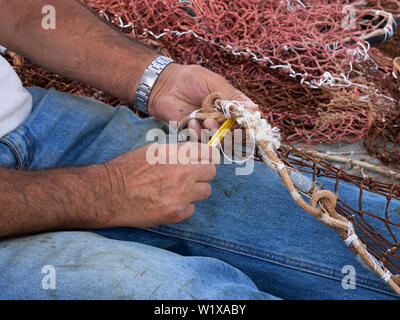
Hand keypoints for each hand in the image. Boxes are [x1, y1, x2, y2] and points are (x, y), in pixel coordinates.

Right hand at [95, 142, 219, 227]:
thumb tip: (193, 154)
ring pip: (206, 191)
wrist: (109, 193)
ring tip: (178, 191)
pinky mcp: (177, 212)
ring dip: (195, 191)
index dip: (207, 156)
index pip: (209, 152)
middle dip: (203, 173)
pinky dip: (183, 207)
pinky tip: (169, 203)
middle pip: (211, 172)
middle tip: (191, 177)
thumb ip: (176, 152)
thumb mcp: (153, 150)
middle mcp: (184, 172)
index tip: (205, 160)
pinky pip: (192, 209)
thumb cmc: (127, 169)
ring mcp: (182, 194)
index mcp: (177, 153)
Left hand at [147, 63, 258, 136]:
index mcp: (232, 104)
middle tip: (214, 121)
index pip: (248, 120)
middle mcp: (224, 117)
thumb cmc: (191, 79)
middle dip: (228, 131)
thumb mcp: (214, 83)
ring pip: (221, 140)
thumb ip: (233, 97)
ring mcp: (211, 126)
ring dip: (213, 133)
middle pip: (237, 134)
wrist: (165, 85)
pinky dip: (198, 134)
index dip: (248, 126)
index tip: (241, 125)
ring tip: (202, 120)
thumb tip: (254, 110)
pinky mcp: (197, 133)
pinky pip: (203, 141)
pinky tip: (190, 122)